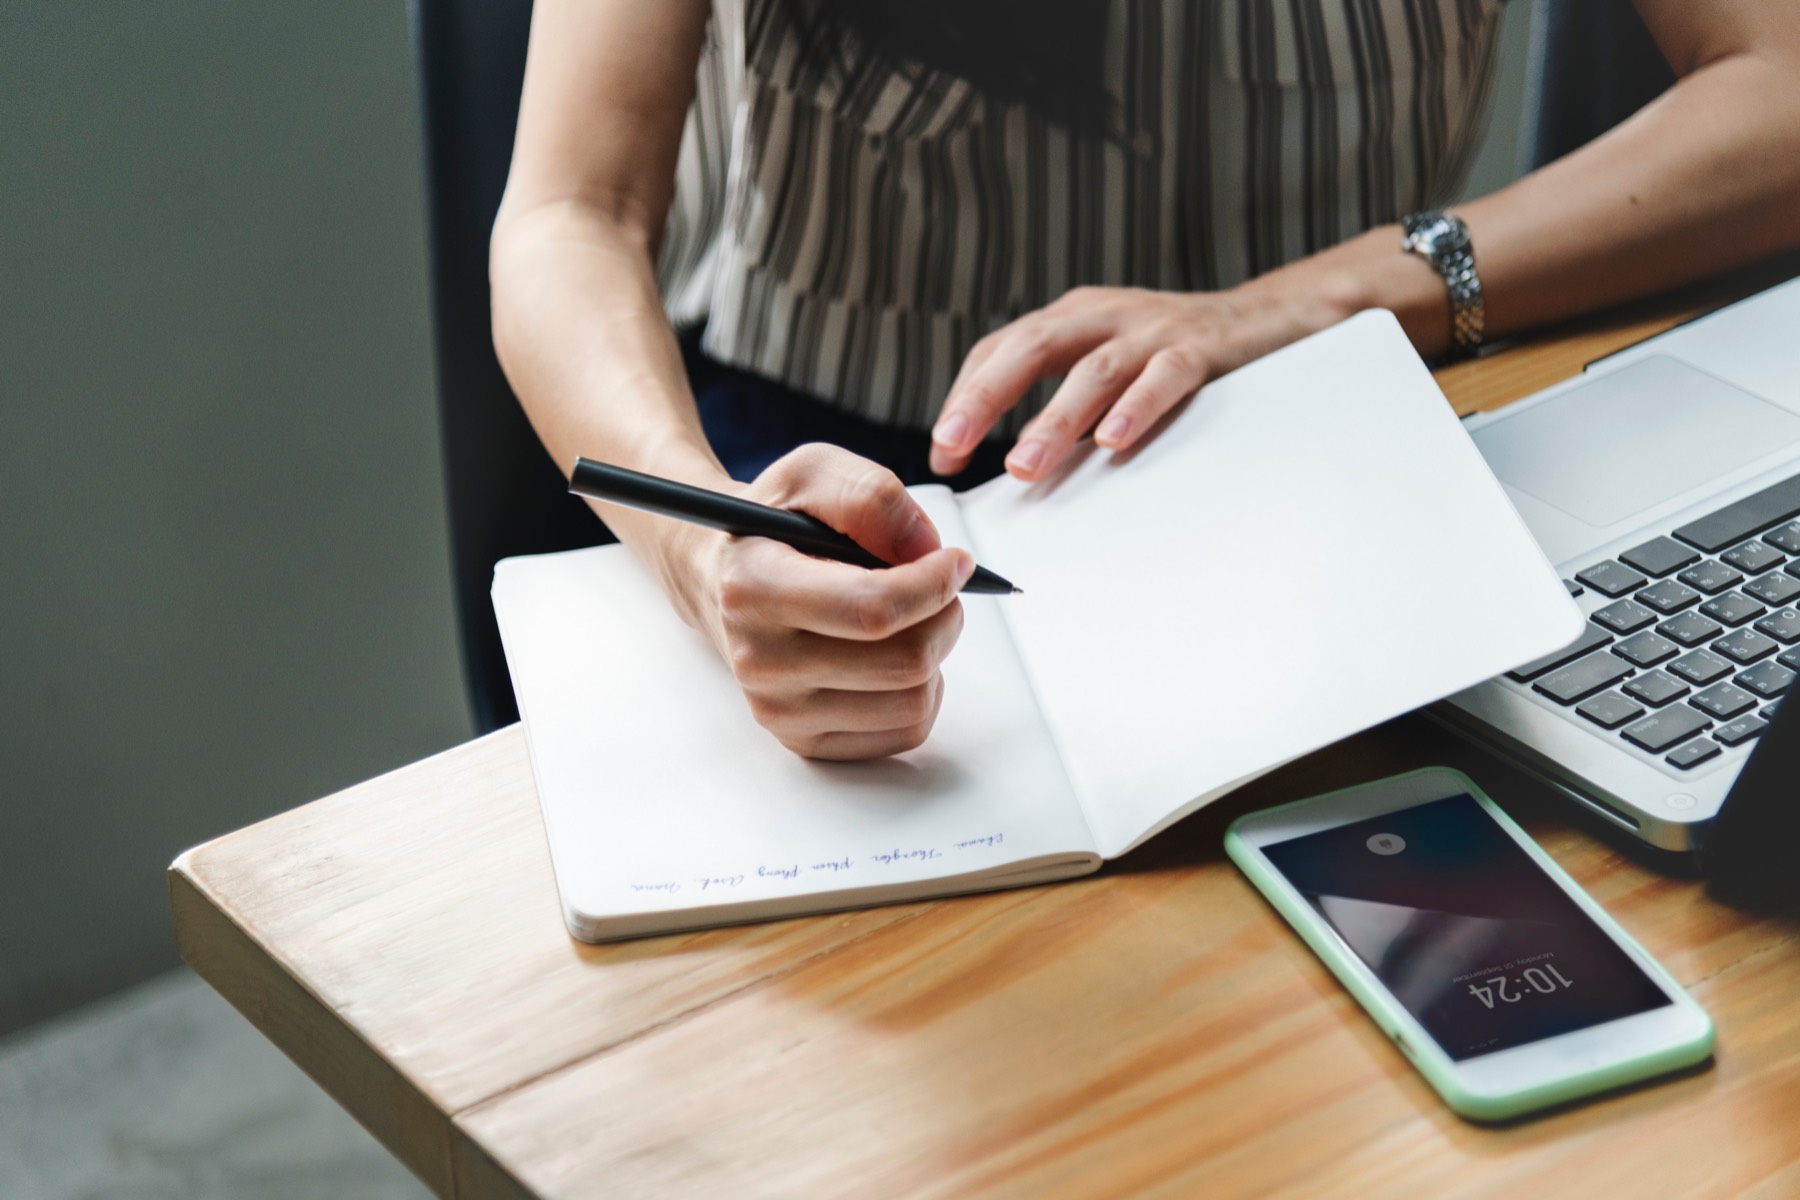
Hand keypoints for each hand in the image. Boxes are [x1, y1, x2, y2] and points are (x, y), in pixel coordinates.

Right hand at [672, 444, 975, 759]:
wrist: (722, 581)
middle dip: (943, 616)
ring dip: (934, 653)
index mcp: (754, 588)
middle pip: (905, 662)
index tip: (955, 561)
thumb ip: (870, 496)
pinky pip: (906, 730)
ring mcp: (779, 710)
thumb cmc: (773, 527)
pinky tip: (890, 655)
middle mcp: (760, 660)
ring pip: (915, 701)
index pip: (871, 609)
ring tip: (908, 620)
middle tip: (937, 588)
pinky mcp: (804, 741)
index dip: (934, 584)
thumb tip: (925, 548)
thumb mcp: (811, 474)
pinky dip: (919, 691)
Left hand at [928, 280, 1360, 479]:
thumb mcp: (1108, 368)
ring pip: (1092, 370)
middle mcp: (1104, 316)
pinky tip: (1113, 441)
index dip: (966, 396)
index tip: (944, 450)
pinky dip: (1136, 407)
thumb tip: (1015, 467)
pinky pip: (1165, 376)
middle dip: (985, 399)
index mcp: (1073, 319)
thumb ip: (1064, 406)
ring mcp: (1153, 329)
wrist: (1271, 320)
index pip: (1002, 350)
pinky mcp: (1201, 347)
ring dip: (1053, 420)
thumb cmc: (1178, 355)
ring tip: (1024, 466)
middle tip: (953, 446)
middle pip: (1030, 348)